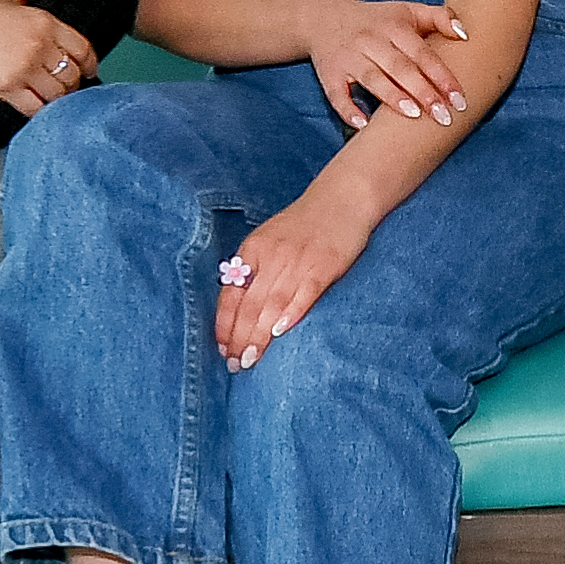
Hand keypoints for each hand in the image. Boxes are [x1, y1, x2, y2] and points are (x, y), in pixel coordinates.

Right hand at [0, 0, 100, 114]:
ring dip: (56, 100)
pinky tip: (34, 109)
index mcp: (42, 20)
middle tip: (64, 89)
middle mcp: (38, 43)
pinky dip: (39, 112)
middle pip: (72, 74)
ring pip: (57, 94)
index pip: (81, 48)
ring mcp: (23, 66)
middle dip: (71, 85)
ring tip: (49, 100)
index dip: (89, 64)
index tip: (89, 71)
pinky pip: (35, 107)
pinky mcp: (5, 86)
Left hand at [213, 193, 372, 367]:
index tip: (222, 350)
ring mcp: (298, 260)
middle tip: (235, 365)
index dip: (225, 324)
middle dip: (239, 338)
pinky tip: (280, 332)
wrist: (342, 198)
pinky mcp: (323, 265)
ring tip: (251, 360)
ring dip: (259, 335)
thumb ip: (254, 269)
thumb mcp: (269, 240)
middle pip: (249, 304)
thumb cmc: (305, 224)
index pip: (231, 293)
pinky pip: (304, 293)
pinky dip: (290, 313)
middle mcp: (271, 256)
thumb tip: (238, 308)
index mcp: (253, 250)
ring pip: (271, 304)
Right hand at [291, 0, 469, 129]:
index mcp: (394, 27)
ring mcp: (349, 58)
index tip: (460, 99)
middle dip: (423, 92)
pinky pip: (337, 94)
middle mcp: (371, 41)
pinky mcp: (330, 73)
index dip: (442, 76)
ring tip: (414, 117)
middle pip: (400, 68)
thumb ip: (440, 17)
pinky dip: (348, 109)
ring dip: (392, 98)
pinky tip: (362, 125)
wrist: (324, 18)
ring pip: (372, 78)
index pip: (422, 53)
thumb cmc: (376, 20)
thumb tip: (466, 34)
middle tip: (444, 116)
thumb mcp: (407, 11)